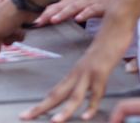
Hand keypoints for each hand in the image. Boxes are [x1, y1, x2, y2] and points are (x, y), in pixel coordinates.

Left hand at [20, 19, 134, 121]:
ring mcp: (88, 72)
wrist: (114, 25)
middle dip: (40, 108)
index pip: (54, 92)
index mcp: (74, 72)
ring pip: (74, 95)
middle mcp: (77, 73)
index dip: (41, 104)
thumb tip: (81, 91)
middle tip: (25, 117)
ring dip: (64, 111)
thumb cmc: (106, 45)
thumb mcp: (93, 64)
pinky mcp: (101, 71)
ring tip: (54, 122)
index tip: (28, 114)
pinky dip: (91, 106)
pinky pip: (96, 92)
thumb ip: (86, 77)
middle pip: (56, 94)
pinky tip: (86, 116)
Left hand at [38, 0, 114, 26]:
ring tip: (53, 20)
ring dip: (63, 14)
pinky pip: (91, 10)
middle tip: (37, 22)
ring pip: (73, 8)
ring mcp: (88, 3)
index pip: (54, 8)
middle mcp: (77, 1)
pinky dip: (84, 14)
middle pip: (60, 7)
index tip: (32, 22)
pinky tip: (78, 19)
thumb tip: (51, 19)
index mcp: (71, 1)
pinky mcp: (100, 6)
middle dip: (48, 15)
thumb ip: (66, 10)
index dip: (43, 14)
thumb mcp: (79, 2)